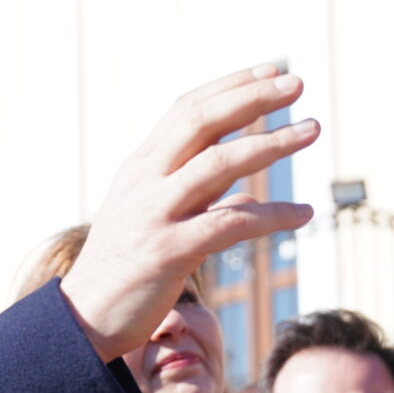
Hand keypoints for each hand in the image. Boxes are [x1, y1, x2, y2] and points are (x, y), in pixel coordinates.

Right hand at [60, 64, 318, 360]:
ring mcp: (155, 215)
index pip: (186, 110)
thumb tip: (242, 178)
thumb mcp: (149, 215)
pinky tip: (303, 213)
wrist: (81, 320)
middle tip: (296, 83)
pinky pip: (229, 224)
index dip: (228, 87)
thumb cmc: (122, 269)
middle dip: (251, 98)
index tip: (269, 72)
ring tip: (312, 130)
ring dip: (271, 143)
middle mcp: (145, 182)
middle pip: (201, 122)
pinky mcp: (167, 253)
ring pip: (218, 163)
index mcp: (140, 168)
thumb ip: (192, 190)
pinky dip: (272, 215)